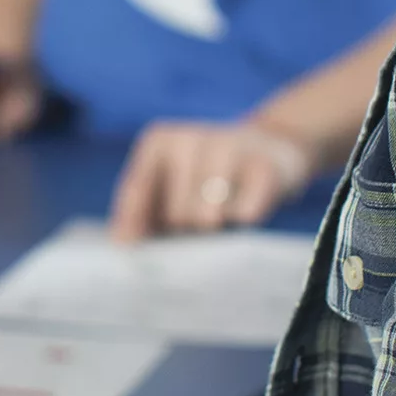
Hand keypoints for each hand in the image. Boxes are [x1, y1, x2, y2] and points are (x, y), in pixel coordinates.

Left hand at [110, 120, 313, 239]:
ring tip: (219, 220)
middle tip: (196, 228)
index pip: (135, 192)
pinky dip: (243, 222)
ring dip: (214, 230)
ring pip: (207, 217)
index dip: (133, 229)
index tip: (132, 257)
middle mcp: (190, 138)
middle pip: (175, 213)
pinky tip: (246, 212)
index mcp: (158, 140)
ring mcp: (230, 147)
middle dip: (184, 232)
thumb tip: (124, 246)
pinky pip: (245, 215)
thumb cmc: (207, 175)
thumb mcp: (171, 182)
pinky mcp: (265, 167)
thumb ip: (143, 210)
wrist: (271, 145)